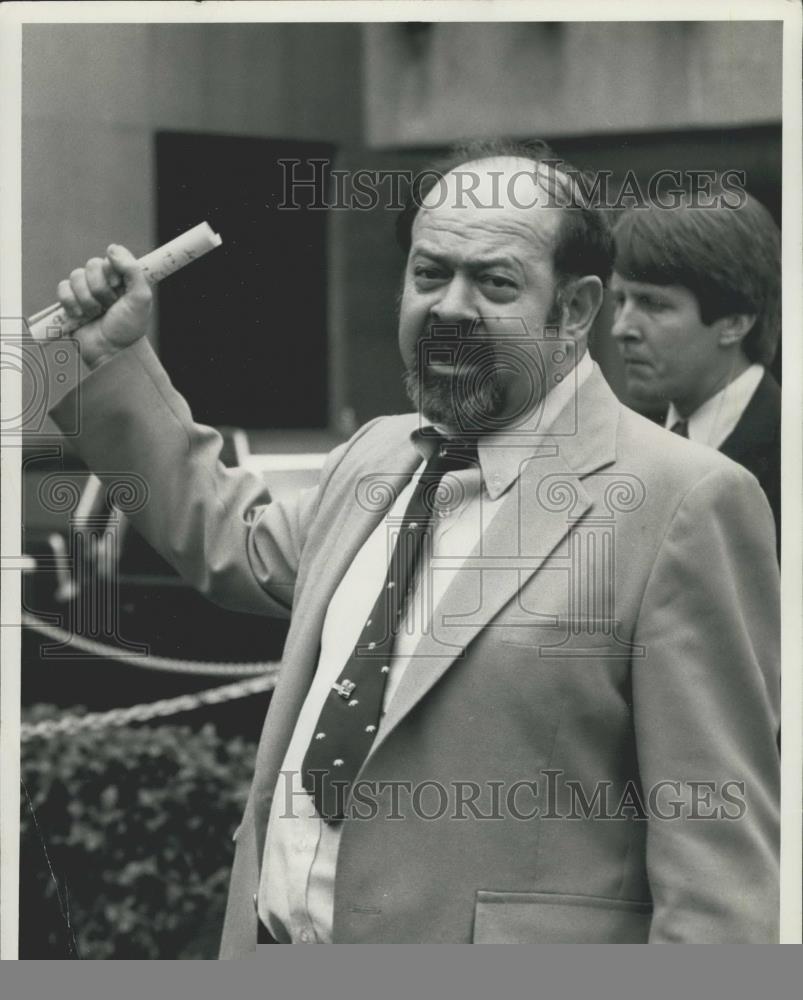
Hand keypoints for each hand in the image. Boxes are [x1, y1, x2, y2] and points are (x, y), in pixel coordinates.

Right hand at [57, 244, 151, 367]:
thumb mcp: (141, 298)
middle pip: (92, 264)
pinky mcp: (71, 301)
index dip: (112, 269)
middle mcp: (105, 282)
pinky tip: (81, 315)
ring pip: (76, 275)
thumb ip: (133, 270)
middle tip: (109, 305)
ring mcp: (86, 291)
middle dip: (100, 288)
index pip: (112, 256)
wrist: (110, 351)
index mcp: (123, 279)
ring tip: (96, 314)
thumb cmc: (128, 328)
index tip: (118, 284)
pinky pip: (62, 287)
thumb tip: (112, 248)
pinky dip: (71, 302)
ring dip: (87, 298)